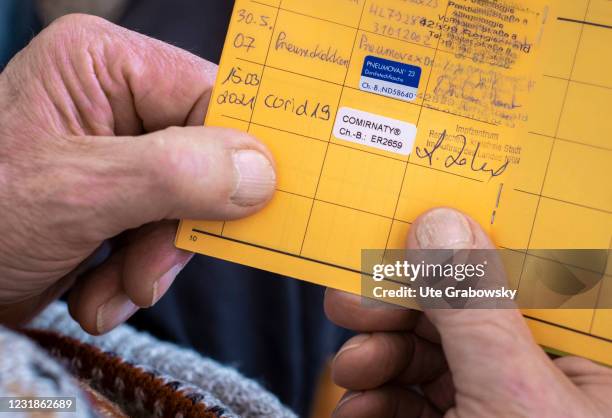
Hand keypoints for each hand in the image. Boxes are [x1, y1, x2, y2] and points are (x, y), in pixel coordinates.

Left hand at [0, 14, 275, 332]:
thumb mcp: (77, 192)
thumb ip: (176, 174)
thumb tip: (264, 172)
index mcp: (107, 66)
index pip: (211, 98)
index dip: (238, 156)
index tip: (250, 212)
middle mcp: (117, 102)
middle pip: (204, 161)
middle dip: (179, 231)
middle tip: (149, 275)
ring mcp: (116, 155)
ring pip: (186, 208)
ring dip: (154, 264)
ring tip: (111, 294)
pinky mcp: (113, 201)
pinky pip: (160, 235)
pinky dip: (135, 277)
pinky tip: (96, 296)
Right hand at [325, 208, 611, 416]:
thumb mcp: (514, 396)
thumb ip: (474, 306)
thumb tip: (439, 223)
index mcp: (585, 358)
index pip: (526, 274)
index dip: (467, 243)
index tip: (410, 220)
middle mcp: (539, 376)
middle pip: (457, 312)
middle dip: (394, 309)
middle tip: (349, 301)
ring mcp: (493, 405)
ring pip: (423, 354)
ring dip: (374, 357)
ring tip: (351, 370)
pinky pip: (407, 398)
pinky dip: (373, 400)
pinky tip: (356, 407)